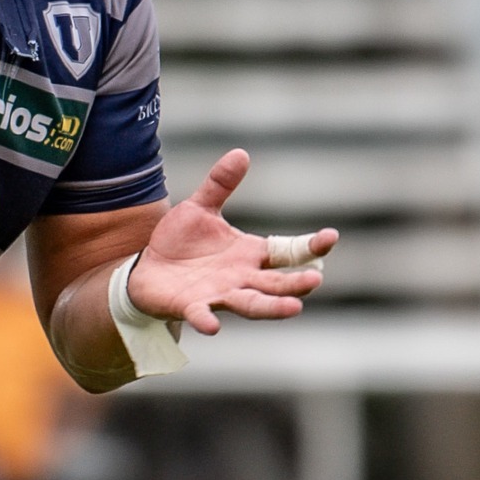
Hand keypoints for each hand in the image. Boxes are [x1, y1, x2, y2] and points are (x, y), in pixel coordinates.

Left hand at [125, 148, 337, 335]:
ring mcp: (219, 294)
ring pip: (252, 304)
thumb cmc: (180, 242)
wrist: (147, 270)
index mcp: (250, 254)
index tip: (331, 236)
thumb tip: (241, 153)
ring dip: (272, 307)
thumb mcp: (200, 208)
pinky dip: (207, 321)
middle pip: (277, 284)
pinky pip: (202, 315)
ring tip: (294, 308)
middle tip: (316, 279)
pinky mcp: (191, 306)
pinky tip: (213, 326)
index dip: (311, 246)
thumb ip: (220, 184)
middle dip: (296, 283)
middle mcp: (241, 278)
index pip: (289, 252)